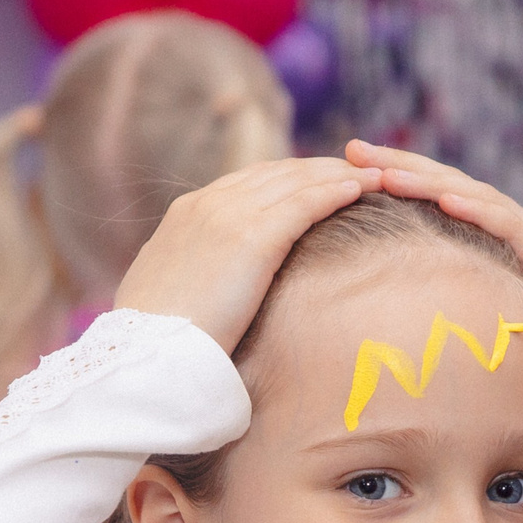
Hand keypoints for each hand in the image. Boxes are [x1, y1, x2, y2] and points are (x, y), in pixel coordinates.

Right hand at [116, 159, 382, 352]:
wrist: (148, 354)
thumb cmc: (159, 341)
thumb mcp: (172, 293)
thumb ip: (196, 274)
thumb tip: (212, 289)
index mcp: (187, 214)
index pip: (249, 181)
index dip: (288, 179)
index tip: (317, 182)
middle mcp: (208, 204)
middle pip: (277, 172)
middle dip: (319, 168)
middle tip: (359, 168)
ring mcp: (229, 216)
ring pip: (296, 180)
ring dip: (338, 173)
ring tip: (375, 173)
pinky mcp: (253, 238)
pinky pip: (305, 203)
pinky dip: (336, 191)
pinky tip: (362, 189)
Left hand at [343, 142, 522, 319]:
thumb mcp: (468, 315)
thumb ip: (435, 297)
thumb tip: (378, 303)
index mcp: (483, 233)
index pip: (432, 194)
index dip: (392, 178)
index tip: (346, 167)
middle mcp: (506, 223)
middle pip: (445, 184)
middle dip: (398, 165)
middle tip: (352, 150)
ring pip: (470, 196)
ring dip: (427, 182)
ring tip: (385, 173)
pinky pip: (505, 224)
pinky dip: (475, 210)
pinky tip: (445, 201)